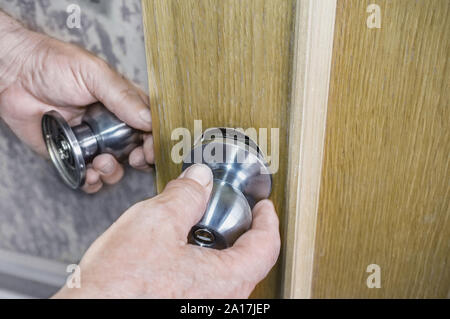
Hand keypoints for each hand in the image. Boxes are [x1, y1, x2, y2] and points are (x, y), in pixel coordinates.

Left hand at [0, 12, 153, 192]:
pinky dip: (91, 182)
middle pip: (136, 151)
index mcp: (122, 104)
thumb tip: (149, 120)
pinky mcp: (71, 155)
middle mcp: (110, 126)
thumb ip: (123, 97)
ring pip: (114, 168)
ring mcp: (92, 142)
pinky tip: (88, 174)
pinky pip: (88, 177)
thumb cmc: (54, 64)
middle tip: (133, 159)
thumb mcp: (94, 74)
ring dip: (112, 172)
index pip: (149, 127)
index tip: (150, 149)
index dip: (154, 141)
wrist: (14, 74)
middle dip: (139, 160)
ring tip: (101, 163)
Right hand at [53, 164, 279, 297]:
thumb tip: (199, 179)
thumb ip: (185, 196)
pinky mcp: (185, 309)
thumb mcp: (156, 223)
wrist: (91, 310)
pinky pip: (206, 285)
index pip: (266, 246)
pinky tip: (177, 252)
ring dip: (219, 247)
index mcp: (226, 280)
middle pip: (249, 261)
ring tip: (199, 228)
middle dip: (241, 231)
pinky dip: (201, 263)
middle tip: (232, 212)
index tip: (264, 207)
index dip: (268, 220)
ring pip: (226, 274)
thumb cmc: (120, 286)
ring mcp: (205, 308)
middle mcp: (222, 301)